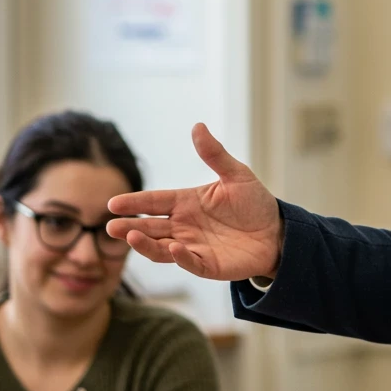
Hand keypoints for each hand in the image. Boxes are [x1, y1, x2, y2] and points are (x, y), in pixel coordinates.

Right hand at [106, 123, 281, 280]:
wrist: (278, 231)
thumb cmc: (255, 203)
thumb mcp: (236, 174)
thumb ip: (214, 154)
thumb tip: (197, 126)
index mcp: (187, 203)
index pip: (155, 202)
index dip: (135, 203)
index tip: (113, 204)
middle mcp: (185, 225)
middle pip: (150, 227)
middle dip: (129, 227)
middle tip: (111, 227)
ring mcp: (194, 246)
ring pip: (161, 247)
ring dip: (146, 244)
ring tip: (132, 236)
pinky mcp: (208, 264)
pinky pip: (190, 262)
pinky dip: (181, 256)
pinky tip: (175, 247)